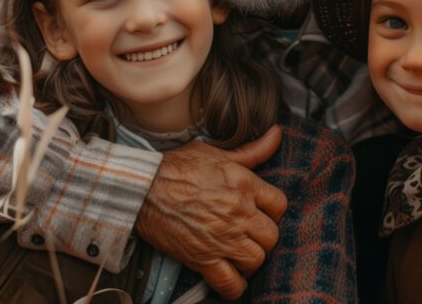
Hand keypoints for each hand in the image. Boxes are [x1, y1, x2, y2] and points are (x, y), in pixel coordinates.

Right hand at [135, 125, 286, 298]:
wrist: (142, 189)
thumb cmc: (176, 168)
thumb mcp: (216, 152)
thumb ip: (251, 150)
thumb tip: (276, 135)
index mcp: (243, 183)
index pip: (279, 205)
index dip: (272, 211)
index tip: (260, 212)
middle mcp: (237, 211)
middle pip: (272, 236)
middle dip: (262, 237)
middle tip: (248, 234)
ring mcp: (222, 237)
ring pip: (257, 260)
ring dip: (250, 260)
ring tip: (238, 254)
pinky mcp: (203, 259)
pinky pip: (231, 284)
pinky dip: (234, 286)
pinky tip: (231, 278)